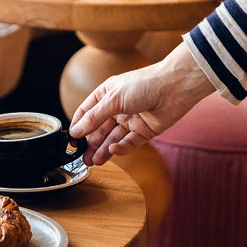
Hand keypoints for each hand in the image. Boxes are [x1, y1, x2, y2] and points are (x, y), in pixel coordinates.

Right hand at [68, 41, 214, 163]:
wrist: (175, 87)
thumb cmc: (144, 84)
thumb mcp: (113, 99)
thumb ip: (94, 117)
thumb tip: (76, 131)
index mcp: (106, 95)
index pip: (87, 112)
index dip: (79, 125)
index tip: (71, 140)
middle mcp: (117, 108)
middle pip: (99, 129)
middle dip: (90, 143)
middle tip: (82, 158)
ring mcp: (131, 120)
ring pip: (113, 138)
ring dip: (103, 149)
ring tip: (93, 161)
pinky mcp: (144, 131)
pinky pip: (129, 143)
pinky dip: (120, 148)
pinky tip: (112, 151)